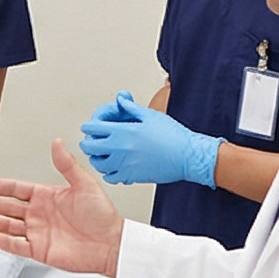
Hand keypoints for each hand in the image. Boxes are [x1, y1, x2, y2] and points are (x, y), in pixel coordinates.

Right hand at [0, 139, 126, 276]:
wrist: (112, 244)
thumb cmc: (102, 216)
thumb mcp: (84, 184)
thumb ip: (66, 165)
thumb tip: (57, 143)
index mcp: (46, 196)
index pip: (15, 189)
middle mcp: (39, 214)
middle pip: (5, 207)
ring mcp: (38, 233)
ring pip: (7, 226)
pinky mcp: (41, 251)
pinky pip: (19, 246)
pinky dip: (6, 243)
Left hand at [78, 92, 220, 187]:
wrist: (188, 156)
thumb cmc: (173, 136)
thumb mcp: (151, 116)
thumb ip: (131, 108)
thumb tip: (120, 100)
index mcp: (123, 131)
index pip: (93, 128)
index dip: (89, 126)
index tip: (91, 127)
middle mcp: (120, 148)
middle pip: (89, 147)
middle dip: (89, 142)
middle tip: (93, 141)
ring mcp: (124, 164)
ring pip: (97, 164)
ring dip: (97, 158)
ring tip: (103, 154)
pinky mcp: (131, 176)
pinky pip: (110, 177)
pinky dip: (109, 172)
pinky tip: (115, 167)